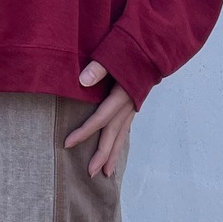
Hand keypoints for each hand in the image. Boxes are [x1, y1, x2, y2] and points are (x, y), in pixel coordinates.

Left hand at [64, 60, 134, 177]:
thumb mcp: (114, 54)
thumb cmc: (132, 49)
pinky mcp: (133, 105)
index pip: (100, 119)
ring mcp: (133, 107)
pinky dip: (119, 142)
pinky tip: (115, 151)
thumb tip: (82, 80)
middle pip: (113, 134)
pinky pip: (125, 129)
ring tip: (106, 173)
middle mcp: (128, 105)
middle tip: (90, 173)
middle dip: (102, 154)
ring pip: (122, 135)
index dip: (83, 132)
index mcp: (122, 95)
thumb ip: (99, 68)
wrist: (155, 48)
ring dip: (114, 154)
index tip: (67, 144)